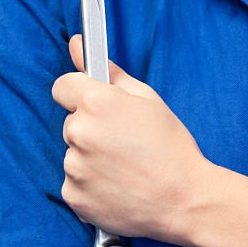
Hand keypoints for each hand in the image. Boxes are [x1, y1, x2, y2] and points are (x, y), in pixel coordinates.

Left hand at [51, 35, 210, 242]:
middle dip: (91, 129)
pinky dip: (90, 186)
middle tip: (124, 144)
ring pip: (73, 154)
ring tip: (124, 169)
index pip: (62, 86)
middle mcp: (80, 133)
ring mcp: (74, 167)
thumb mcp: (148, 101)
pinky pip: (74, 183)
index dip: (80, 94)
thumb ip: (109, 72)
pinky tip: (117, 186)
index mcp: (97, 103)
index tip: (96, 107)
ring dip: (90, 159)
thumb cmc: (172, 148)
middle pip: (70, 123)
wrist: (185, 201)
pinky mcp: (73, 196)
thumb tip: (77, 45)